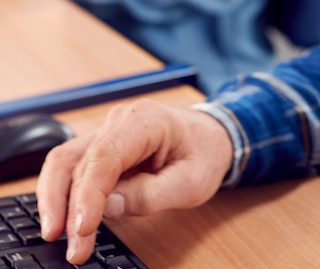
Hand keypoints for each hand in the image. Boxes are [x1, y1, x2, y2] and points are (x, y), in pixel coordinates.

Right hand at [36, 99, 233, 264]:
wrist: (214, 136)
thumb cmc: (206, 153)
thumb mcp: (191, 182)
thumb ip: (151, 194)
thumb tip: (107, 207)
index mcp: (147, 120)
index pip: (105, 157)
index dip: (88, 196)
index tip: (82, 230)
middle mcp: (121, 120)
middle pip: (78, 162)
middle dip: (69, 208)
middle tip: (73, 249)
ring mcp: (108, 131)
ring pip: (64, 163)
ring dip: (55, 201)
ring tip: (57, 237)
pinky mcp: (101, 146)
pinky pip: (71, 168)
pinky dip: (62, 195)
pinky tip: (63, 221)